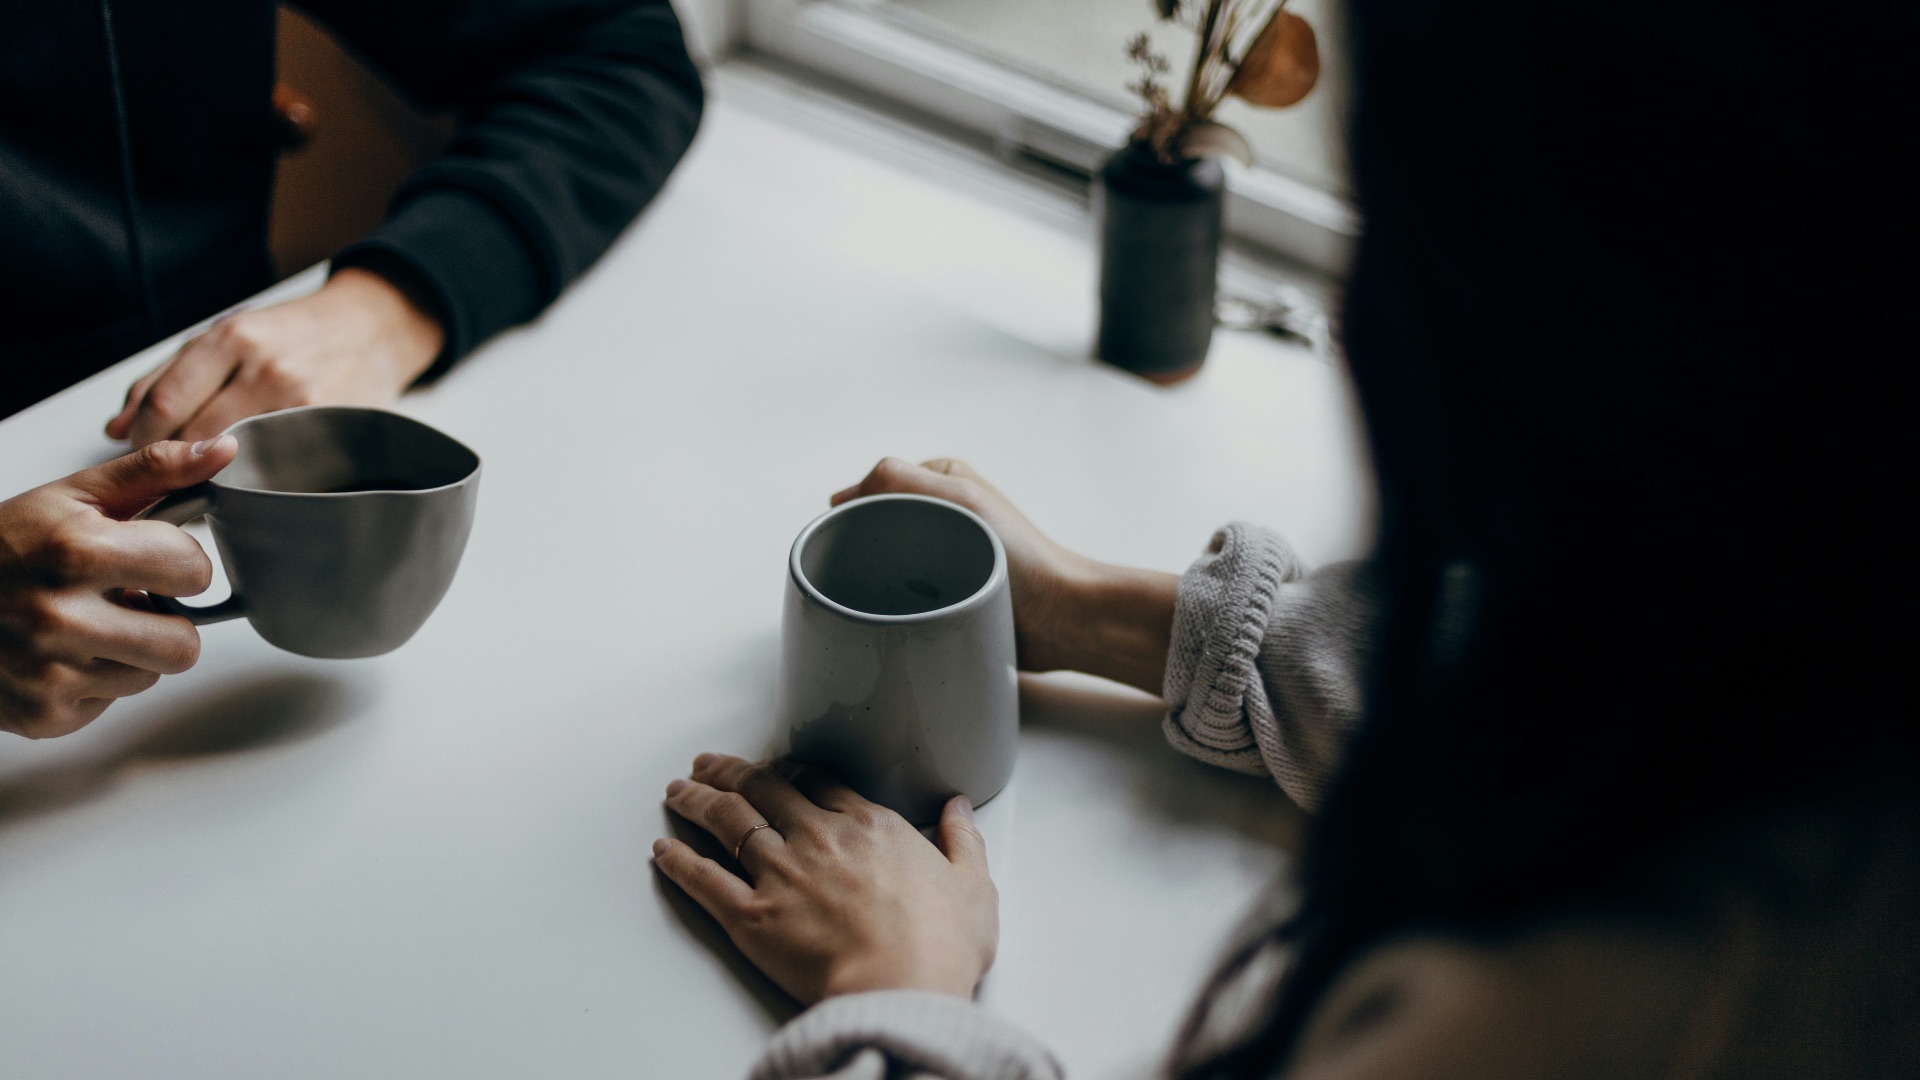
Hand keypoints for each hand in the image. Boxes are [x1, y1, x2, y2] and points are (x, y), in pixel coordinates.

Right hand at [0, 438, 236, 737]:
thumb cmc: (5, 546)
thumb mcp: (74, 497)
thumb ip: (156, 471)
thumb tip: (222, 451)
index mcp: (75, 551)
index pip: (194, 571)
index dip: (180, 563)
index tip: (151, 558)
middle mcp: (58, 617)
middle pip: (184, 644)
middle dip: (165, 620)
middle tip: (128, 600)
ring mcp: (47, 673)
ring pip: (151, 675)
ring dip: (133, 652)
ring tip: (90, 624)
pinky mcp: (42, 716)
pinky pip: (112, 702)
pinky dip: (96, 680)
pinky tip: (63, 654)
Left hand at [107, 268, 443, 447]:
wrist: (373, 328)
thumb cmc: (294, 334)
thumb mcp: (228, 334)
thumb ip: (166, 377)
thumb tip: (115, 429)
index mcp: (232, 337)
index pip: (164, 405)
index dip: (143, 439)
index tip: (142, 451)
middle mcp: (266, 367)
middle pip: (195, 437)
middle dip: (173, 462)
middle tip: (172, 472)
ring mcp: (302, 400)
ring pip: (234, 459)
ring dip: (213, 475)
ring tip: (211, 475)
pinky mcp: (331, 426)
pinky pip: (278, 467)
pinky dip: (256, 478)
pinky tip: (254, 475)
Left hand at [653, 753, 996, 1004]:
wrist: (901, 988)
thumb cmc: (940, 946)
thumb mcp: (973, 886)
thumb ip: (963, 841)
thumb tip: (959, 809)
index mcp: (869, 826)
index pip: (817, 782)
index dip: (788, 770)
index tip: (773, 766)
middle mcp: (817, 838)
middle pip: (762, 789)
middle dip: (730, 771)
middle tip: (708, 763)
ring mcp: (780, 874)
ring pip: (727, 822)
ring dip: (697, 801)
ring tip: (677, 790)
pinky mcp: (751, 916)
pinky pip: (704, 880)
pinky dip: (679, 862)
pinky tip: (662, 850)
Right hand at [833, 458, 1177, 694]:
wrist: (1062, 619)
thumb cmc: (1022, 557)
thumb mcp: (960, 499)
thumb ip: (900, 479)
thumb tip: (842, 497)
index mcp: (943, 481)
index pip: (874, 487)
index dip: (854, 513)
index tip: (845, 542)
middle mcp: (942, 514)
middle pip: (875, 527)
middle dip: (861, 550)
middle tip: (858, 577)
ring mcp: (944, 556)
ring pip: (885, 564)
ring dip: (876, 582)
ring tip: (878, 600)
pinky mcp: (947, 594)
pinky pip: (904, 596)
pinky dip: (893, 605)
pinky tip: (891, 618)